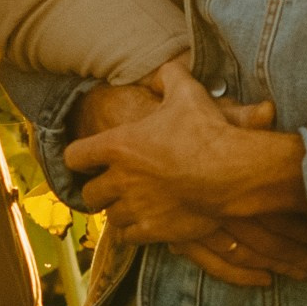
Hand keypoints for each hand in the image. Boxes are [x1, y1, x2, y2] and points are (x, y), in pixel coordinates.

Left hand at [65, 66, 306, 274]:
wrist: (232, 172)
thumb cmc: (207, 131)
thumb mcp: (187, 92)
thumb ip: (168, 76)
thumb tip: (163, 68)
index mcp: (119, 146)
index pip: (73, 157)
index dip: (78, 158)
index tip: (87, 161)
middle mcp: (120, 179)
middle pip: (89, 194)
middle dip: (98, 190)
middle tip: (112, 187)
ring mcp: (136, 207)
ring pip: (110, 217)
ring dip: (117, 211)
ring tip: (131, 205)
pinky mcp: (154, 229)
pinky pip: (129, 237)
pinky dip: (133, 231)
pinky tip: (145, 223)